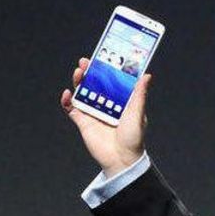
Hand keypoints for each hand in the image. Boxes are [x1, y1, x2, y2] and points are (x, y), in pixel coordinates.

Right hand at [60, 57, 150, 176]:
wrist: (121, 159)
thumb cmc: (133, 138)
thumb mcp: (138, 113)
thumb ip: (139, 94)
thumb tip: (146, 75)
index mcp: (121, 100)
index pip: (113, 80)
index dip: (108, 68)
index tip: (104, 56)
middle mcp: (107, 103)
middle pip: (96, 83)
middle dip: (91, 71)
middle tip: (87, 61)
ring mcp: (94, 111)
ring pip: (83, 92)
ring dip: (79, 81)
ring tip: (78, 71)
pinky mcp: (83, 122)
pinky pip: (71, 108)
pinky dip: (67, 100)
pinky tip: (68, 93)